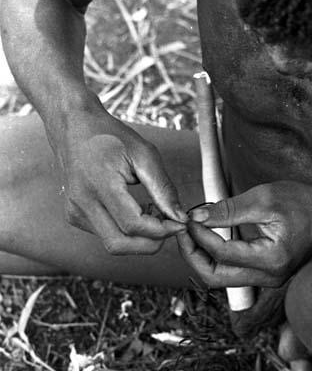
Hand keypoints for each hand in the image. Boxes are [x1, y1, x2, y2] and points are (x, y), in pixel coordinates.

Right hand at [50, 103, 186, 254]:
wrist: (74, 126)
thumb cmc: (109, 136)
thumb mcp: (144, 154)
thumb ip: (163, 188)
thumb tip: (179, 217)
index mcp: (99, 184)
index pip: (133, 225)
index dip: (161, 230)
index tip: (179, 223)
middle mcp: (82, 203)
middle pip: (120, 245)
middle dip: (151, 243)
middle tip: (170, 226)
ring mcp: (76, 212)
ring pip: (113, 244)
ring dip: (139, 238)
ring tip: (153, 215)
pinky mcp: (75, 216)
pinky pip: (106, 235)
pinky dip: (127, 232)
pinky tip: (136, 212)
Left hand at [177, 181, 311, 286]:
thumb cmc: (306, 204)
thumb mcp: (266, 199)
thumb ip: (229, 210)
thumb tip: (196, 217)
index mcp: (270, 260)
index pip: (220, 253)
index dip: (198, 235)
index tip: (188, 217)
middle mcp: (269, 277)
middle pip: (214, 277)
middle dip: (192, 255)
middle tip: (182, 231)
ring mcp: (268, 280)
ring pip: (221, 278)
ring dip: (201, 257)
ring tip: (192, 232)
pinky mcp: (266, 276)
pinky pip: (232, 273)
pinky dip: (215, 257)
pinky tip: (209, 237)